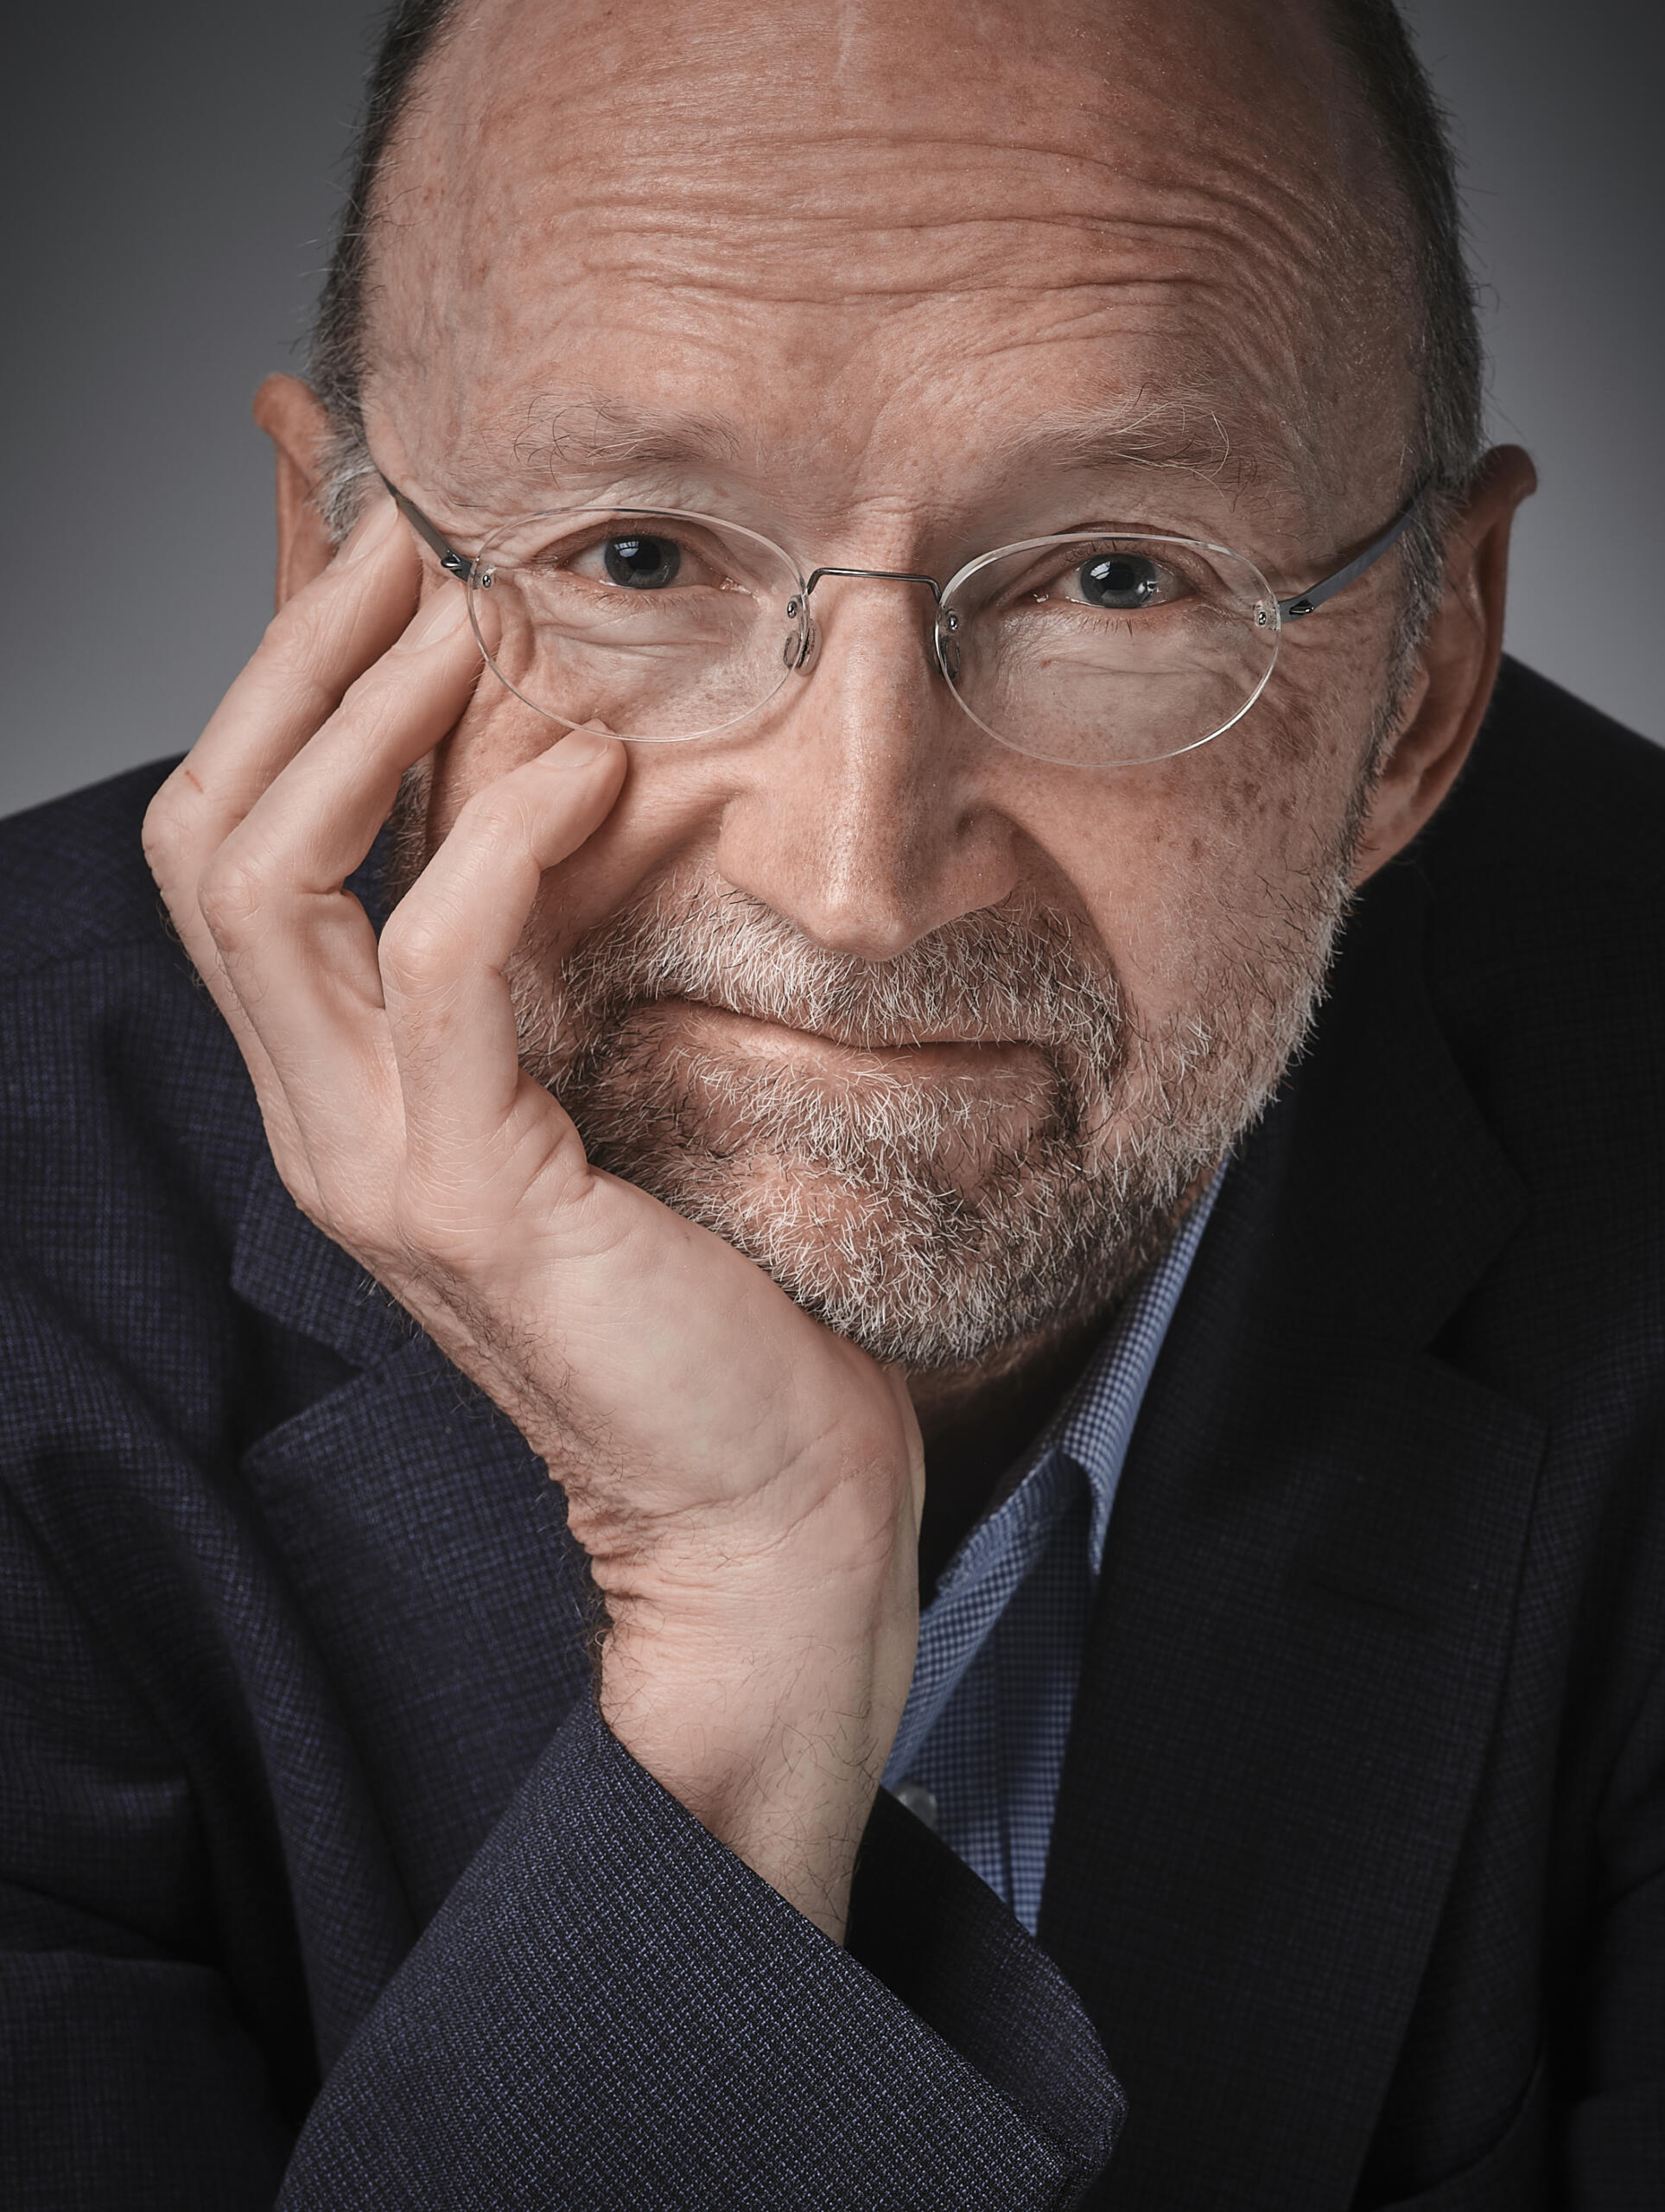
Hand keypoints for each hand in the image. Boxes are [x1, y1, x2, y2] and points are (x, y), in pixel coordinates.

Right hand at [143, 492, 923, 1940]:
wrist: (766, 1499)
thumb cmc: (715, 1290)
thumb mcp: (606, 1078)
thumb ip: (552, 947)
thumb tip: (565, 770)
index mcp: (342, 1087)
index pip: (238, 848)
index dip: (277, 685)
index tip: (367, 539)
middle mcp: (317, 1119)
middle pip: (207, 837)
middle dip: (291, 666)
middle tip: (406, 541)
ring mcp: (370, 1163)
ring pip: (270, 880)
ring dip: (365, 719)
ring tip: (473, 615)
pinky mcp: (464, 1197)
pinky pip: (434, 968)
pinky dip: (496, 845)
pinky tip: (585, 770)